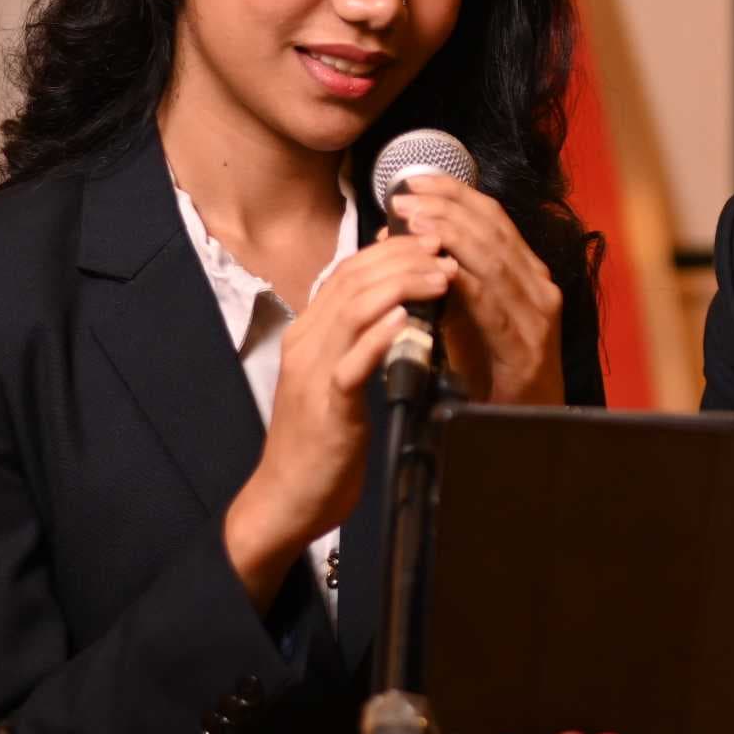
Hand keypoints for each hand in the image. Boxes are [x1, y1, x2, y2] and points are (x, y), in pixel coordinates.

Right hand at [221, 231, 453, 604]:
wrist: (288, 496)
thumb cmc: (322, 439)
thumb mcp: (339, 377)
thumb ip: (358, 340)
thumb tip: (397, 303)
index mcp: (310, 331)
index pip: (349, 270)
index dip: (391, 248)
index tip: (432, 237)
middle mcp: (306, 342)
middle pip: (352, 278)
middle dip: (403, 257)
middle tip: (445, 249)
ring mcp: (312, 372)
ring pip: (352, 309)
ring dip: (401, 287)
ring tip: (441, 276)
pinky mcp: (326, 406)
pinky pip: (351, 363)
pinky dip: (380, 337)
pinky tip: (409, 322)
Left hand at [385, 172, 565, 405]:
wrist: (523, 432)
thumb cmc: (493, 376)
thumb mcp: (467, 318)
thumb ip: (443, 281)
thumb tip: (400, 242)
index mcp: (526, 276)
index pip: (492, 219)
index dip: (454, 194)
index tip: (415, 180)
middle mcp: (539, 288)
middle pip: (494, 231)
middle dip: (447, 208)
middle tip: (405, 198)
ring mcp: (537, 316)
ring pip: (495, 260)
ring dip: (453, 237)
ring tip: (416, 221)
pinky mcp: (528, 347)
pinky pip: (495, 306)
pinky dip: (467, 283)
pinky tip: (441, 269)